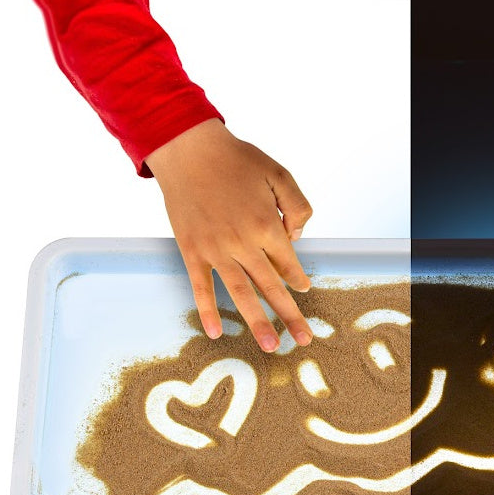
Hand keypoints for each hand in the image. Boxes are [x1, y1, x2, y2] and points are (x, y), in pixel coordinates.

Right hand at [145, 119, 313, 351]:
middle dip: (290, 315)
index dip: (298, 278)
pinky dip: (208, 310)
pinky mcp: (192, 250)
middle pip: (271, 287)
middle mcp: (243, 243)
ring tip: (272, 346)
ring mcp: (215, 249)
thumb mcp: (280, 174)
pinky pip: (201, 286)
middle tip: (304, 340)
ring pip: (241, 294)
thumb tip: (296, 238)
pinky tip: (217, 333)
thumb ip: (298, 206)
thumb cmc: (237, 160)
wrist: (188, 148)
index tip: (303, 288)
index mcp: (267, 225)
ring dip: (258, 322)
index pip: (289, 264)